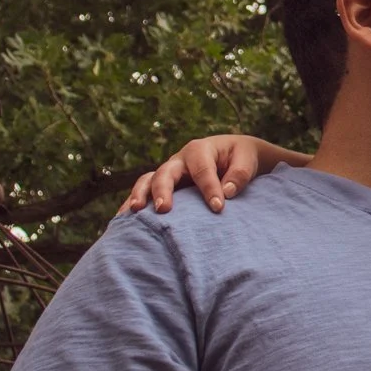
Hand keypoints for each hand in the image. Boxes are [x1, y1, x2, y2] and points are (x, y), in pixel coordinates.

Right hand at [117, 135, 264, 214]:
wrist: (232, 155)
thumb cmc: (240, 157)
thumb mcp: (247, 160)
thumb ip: (240, 174)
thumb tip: (227, 192)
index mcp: (200, 149)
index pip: (202, 170)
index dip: (209, 189)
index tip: (218, 208)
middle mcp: (179, 160)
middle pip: (166, 172)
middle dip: (163, 190)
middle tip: (164, 209)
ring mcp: (168, 173)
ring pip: (148, 180)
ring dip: (140, 195)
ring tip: (135, 212)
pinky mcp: (163, 186)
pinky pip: (144, 193)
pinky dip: (132, 204)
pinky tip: (123, 221)